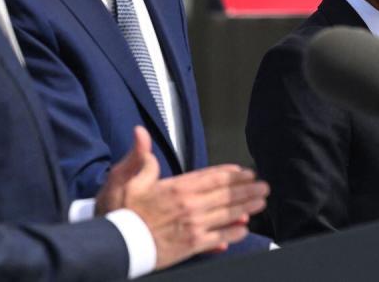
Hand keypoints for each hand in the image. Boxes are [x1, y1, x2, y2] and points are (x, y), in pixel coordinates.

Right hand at [97, 127, 268, 268]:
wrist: (115, 244)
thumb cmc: (119, 212)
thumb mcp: (123, 178)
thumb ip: (139, 157)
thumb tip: (140, 133)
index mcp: (176, 187)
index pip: (210, 177)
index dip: (230, 174)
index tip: (244, 172)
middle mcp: (189, 205)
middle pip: (225, 194)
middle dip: (247, 189)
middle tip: (263, 186)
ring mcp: (193, 225)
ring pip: (227, 214)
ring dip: (246, 207)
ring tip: (261, 202)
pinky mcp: (192, 245)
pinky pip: (220, 238)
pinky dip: (233, 233)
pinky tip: (244, 229)